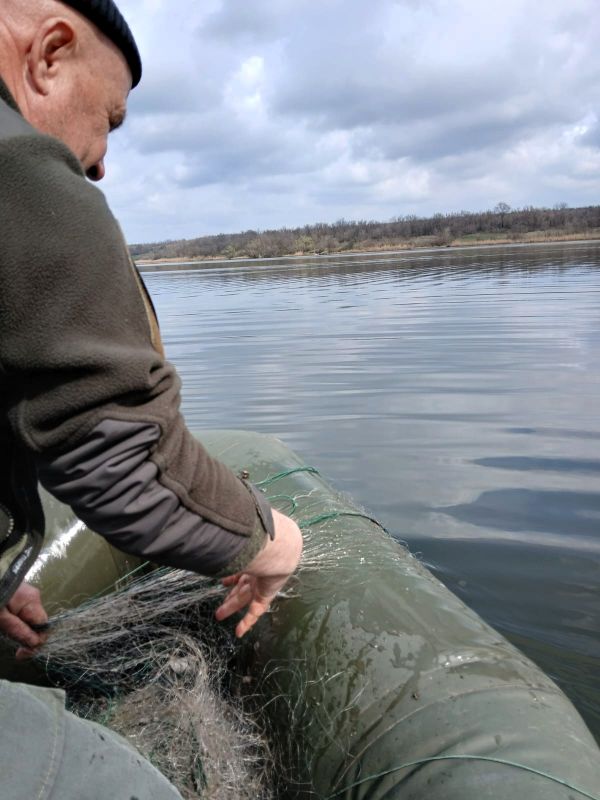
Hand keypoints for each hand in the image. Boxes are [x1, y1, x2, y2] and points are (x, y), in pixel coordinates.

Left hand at [0, 582, 47, 658]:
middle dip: (26, 637)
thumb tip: (35, 644)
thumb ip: (18, 630)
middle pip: (37, 623)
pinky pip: (22, 613)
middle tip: (15, 651)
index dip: (36, 641)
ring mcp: (26, 594)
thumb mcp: (1, 618)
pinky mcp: (18, 595)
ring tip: (5, 633)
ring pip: (29, 619)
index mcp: (32, 600)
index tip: (21, 654)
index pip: (43, 625)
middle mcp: (33, 596)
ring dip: (20, 630)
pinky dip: (16, 622)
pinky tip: (6, 625)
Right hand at [215, 508, 302, 637]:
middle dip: (229, 593)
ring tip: (219, 615)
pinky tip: (239, 632)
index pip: (241, 567)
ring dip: (231, 606)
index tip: (222, 579)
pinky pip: (255, 611)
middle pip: (240, 585)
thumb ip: (228, 530)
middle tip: (218, 599)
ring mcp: (261, 583)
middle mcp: (257, 570)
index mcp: (253, 555)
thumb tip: (212, 515)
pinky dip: (247, 622)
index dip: (231, 574)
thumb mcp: (241, 536)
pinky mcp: (266, 595)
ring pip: (243, 598)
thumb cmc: (259, 536)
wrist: (280, 546)